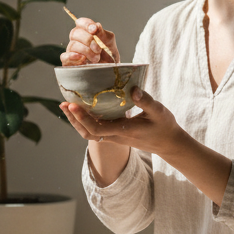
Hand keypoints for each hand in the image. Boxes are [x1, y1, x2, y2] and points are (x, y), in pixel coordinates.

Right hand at [60, 17, 120, 65]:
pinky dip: (72, 57)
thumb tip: (95, 26)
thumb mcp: (109, 41)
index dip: (86, 24)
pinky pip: (64, 57)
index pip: (80, 22)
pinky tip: (82, 58)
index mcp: (86, 31)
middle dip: (88, 40)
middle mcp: (77, 39)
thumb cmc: (109, 54)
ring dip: (86, 51)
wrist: (110, 69)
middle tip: (99, 49)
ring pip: (72, 45)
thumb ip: (102, 33)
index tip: (94, 30)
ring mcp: (72, 50)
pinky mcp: (69, 62)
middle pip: (75, 33)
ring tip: (96, 58)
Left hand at [60, 87, 183, 155]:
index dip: (82, 118)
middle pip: (87, 133)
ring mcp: (115, 137)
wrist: (169, 144)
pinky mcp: (116, 135)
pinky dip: (86, 121)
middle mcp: (116, 137)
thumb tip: (133, 89)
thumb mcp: (159, 112)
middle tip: (64, 103)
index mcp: (124, 131)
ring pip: (90, 133)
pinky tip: (83, 108)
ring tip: (68, 106)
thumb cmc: (165, 127)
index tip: (73, 105)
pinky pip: (96, 130)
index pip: (97, 129)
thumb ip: (146, 101)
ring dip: (77, 121)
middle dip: (73, 120)